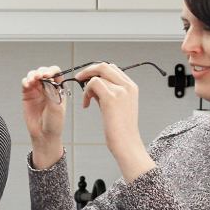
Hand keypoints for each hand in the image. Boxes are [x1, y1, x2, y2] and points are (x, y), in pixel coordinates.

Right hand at [21, 66, 67, 144]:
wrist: (44, 135)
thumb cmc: (54, 123)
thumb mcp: (56, 106)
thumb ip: (51, 92)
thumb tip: (46, 79)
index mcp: (58, 88)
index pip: (56, 73)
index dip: (51, 71)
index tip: (47, 75)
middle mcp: (47, 88)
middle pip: (43, 72)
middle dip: (40, 72)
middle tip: (38, 77)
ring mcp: (37, 91)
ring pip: (33, 76)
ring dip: (32, 75)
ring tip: (31, 80)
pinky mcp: (27, 95)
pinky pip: (25, 84)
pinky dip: (25, 81)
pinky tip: (27, 84)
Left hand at [76, 63, 154, 180]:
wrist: (126, 143)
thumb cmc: (120, 128)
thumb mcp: (116, 105)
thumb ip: (107, 92)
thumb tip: (93, 83)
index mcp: (131, 86)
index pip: (112, 68)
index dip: (96, 70)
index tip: (86, 78)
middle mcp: (128, 85)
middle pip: (104, 66)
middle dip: (88, 71)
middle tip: (78, 79)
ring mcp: (121, 90)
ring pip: (97, 75)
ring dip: (86, 86)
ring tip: (87, 100)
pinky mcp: (111, 98)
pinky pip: (93, 84)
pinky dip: (86, 93)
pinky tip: (86, 105)